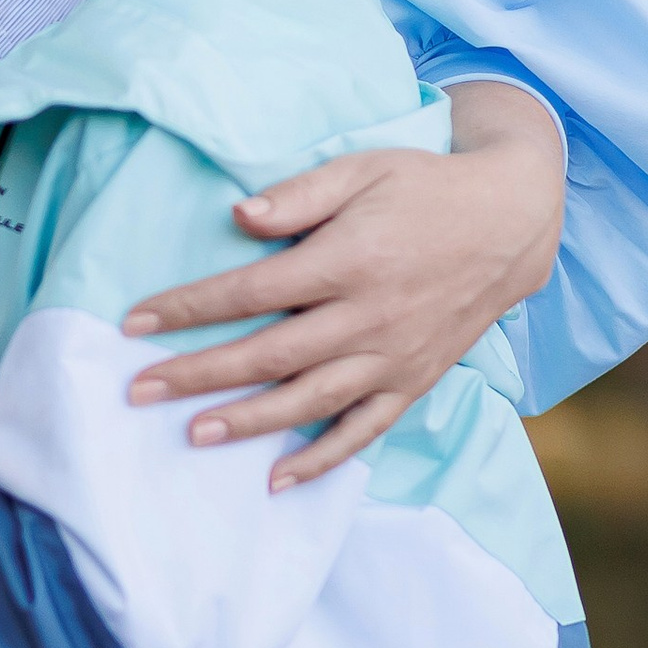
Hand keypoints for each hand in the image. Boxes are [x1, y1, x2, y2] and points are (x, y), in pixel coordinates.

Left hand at [120, 86, 567, 484]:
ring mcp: (394, 355)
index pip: (252, 290)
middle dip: (199, 373)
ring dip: (250, 421)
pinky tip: (278, 479)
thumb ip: (300, 194)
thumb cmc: (425, 187)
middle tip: (139, 390)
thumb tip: (240, 215)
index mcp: (349, 259)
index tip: (136, 321)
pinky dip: (323, 458)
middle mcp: (369, 316)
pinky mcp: (414, 380)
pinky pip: (365, 428)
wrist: (512, 222)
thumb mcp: (363, 168)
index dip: (190, 306)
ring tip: (194, 434)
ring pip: (311, 399)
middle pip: (270, 353)